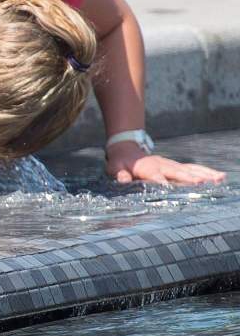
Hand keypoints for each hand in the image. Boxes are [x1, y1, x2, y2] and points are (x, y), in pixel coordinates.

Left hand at [106, 142, 225, 185]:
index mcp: (147, 167)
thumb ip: (119, 173)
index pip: (155, 176)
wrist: (126, 148)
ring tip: (219, 179)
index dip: (162, 181)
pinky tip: (220, 176)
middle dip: (190, 178)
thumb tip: (123, 178)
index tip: (170, 187)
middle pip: (178, 172)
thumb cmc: (120, 161)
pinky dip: (207, 172)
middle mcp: (162, 165)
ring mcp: (171, 165)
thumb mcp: (114, 167)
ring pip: (190, 169)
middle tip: (203, 183)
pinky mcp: (177, 167)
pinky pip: (194, 169)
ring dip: (205, 174)